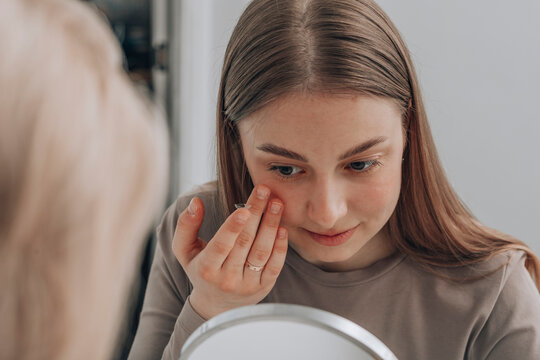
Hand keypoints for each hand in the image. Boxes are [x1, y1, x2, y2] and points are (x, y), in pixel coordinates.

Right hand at [172, 184, 287, 319]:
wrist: (217, 304)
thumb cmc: (200, 269)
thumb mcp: (184, 250)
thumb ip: (186, 225)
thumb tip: (195, 201)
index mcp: (206, 268)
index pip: (221, 245)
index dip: (233, 227)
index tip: (244, 209)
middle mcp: (227, 278)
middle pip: (244, 242)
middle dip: (256, 214)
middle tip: (264, 191)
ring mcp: (247, 285)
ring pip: (261, 252)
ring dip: (271, 226)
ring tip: (277, 203)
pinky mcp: (264, 287)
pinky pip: (275, 266)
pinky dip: (280, 247)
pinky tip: (282, 228)